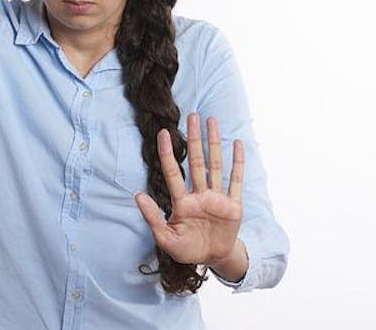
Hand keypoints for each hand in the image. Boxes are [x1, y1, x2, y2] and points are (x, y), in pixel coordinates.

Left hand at [134, 112, 244, 267]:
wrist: (213, 259)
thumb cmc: (187, 249)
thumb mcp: (166, 238)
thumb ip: (152, 217)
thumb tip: (137, 194)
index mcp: (182, 202)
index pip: (173, 172)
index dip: (168, 153)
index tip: (164, 133)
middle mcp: (199, 195)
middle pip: (196, 161)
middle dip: (193, 138)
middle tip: (192, 115)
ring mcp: (217, 198)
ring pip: (215, 165)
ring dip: (214, 143)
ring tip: (212, 120)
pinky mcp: (233, 205)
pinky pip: (235, 180)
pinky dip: (238, 163)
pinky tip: (237, 144)